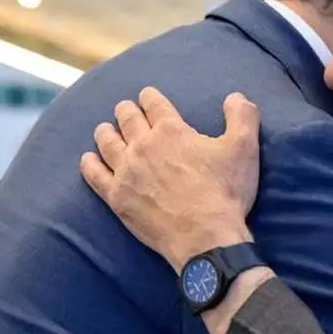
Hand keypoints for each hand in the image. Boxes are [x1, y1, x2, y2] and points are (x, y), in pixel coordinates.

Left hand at [80, 87, 260, 270]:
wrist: (206, 237)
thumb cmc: (225, 192)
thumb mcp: (244, 149)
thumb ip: (242, 116)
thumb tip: (235, 96)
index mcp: (171, 131)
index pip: (154, 104)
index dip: (150, 97)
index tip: (147, 95)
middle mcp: (143, 146)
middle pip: (127, 119)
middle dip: (126, 111)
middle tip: (125, 110)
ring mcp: (126, 172)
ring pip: (107, 143)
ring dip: (106, 132)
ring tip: (104, 129)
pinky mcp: (118, 197)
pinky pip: (95, 175)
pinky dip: (90, 164)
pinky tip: (88, 159)